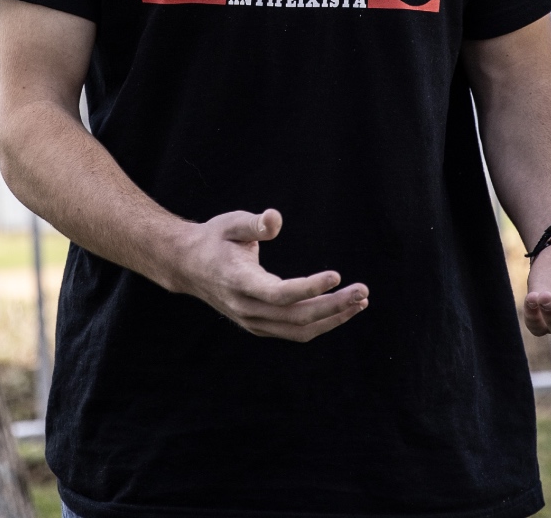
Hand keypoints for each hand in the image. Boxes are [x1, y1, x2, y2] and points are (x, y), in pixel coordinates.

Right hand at [165, 209, 368, 341]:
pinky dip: (320, 323)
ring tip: (359, 302)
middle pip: (296, 316)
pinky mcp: (259, 326)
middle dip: (333, 306)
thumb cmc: (214, 239)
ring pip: (298, 330)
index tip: (337, 275)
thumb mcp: (230, 223)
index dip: (310, 288)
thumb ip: (254, 223)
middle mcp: (246, 308)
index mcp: (239, 282)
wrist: (188, 266)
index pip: (280, 294)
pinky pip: (294, 332)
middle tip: (362, 291)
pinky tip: (340, 309)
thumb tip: (275, 218)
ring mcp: (252, 321)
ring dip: (332, 318)